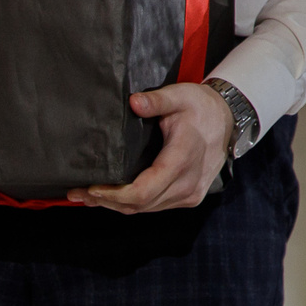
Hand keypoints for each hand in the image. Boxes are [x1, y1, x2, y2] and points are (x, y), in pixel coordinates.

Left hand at [69, 82, 232, 214]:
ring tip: (87, 196)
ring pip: (145, 209)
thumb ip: (156, 100)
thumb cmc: (201, 107)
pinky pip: (154, 207)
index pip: (144, 191)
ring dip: (115, 205)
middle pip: (140, 205)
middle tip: (77, 193)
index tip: (91, 189)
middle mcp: (187, 183)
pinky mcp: (188, 197)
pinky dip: (131, 204)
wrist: (228, 120)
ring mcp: (189, 194)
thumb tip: (134, 102)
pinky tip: (111, 197)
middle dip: (106, 201)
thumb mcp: (180, 95)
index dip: (114, 195)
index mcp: (183, 159)